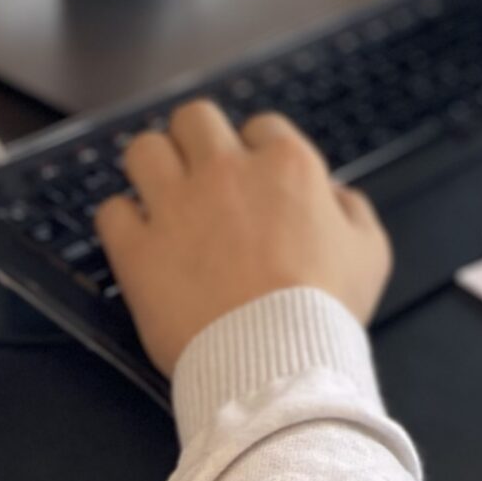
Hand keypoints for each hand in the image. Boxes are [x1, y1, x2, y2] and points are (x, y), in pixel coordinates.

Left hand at [94, 101, 391, 378]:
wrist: (277, 362)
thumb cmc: (326, 311)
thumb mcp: (370, 251)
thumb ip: (351, 207)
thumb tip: (332, 191)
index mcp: (286, 165)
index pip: (260, 125)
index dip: (258, 152)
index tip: (255, 179)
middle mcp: (227, 171)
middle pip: (194, 118)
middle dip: (196, 141)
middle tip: (200, 174)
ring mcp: (177, 206)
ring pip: (143, 149)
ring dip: (151, 168)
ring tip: (160, 194)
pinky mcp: (138, 249)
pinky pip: (111, 211)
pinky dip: (122, 222)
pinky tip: (138, 239)